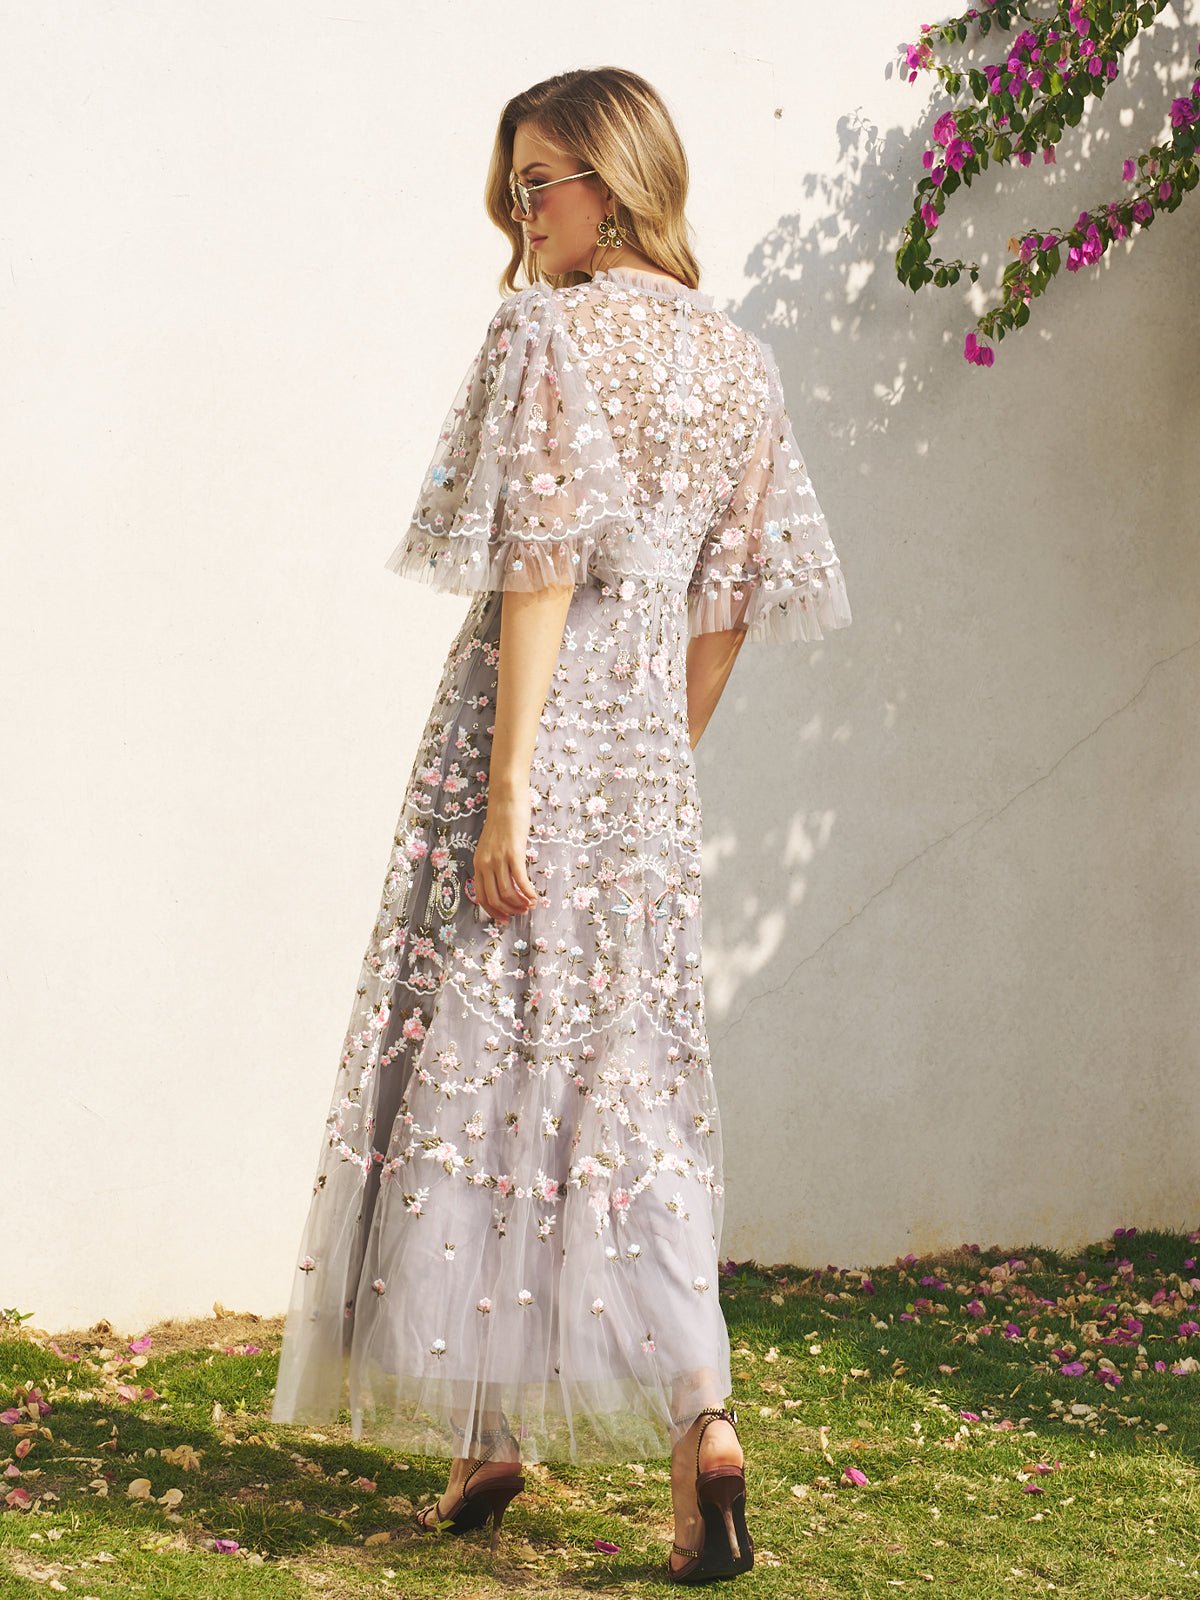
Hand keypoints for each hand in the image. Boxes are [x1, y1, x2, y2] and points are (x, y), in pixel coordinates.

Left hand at [474, 780, 536, 925]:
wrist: (507, 801)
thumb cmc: (502, 822)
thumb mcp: (491, 846)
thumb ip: (493, 864)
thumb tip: (504, 884)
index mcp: (478, 863)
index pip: (481, 896)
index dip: (493, 911)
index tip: (504, 919)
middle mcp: (485, 863)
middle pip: (494, 898)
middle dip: (508, 911)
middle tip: (521, 913)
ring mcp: (498, 858)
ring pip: (507, 892)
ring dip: (520, 903)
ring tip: (530, 905)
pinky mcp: (513, 853)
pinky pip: (520, 880)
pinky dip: (528, 892)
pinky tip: (535, 897)